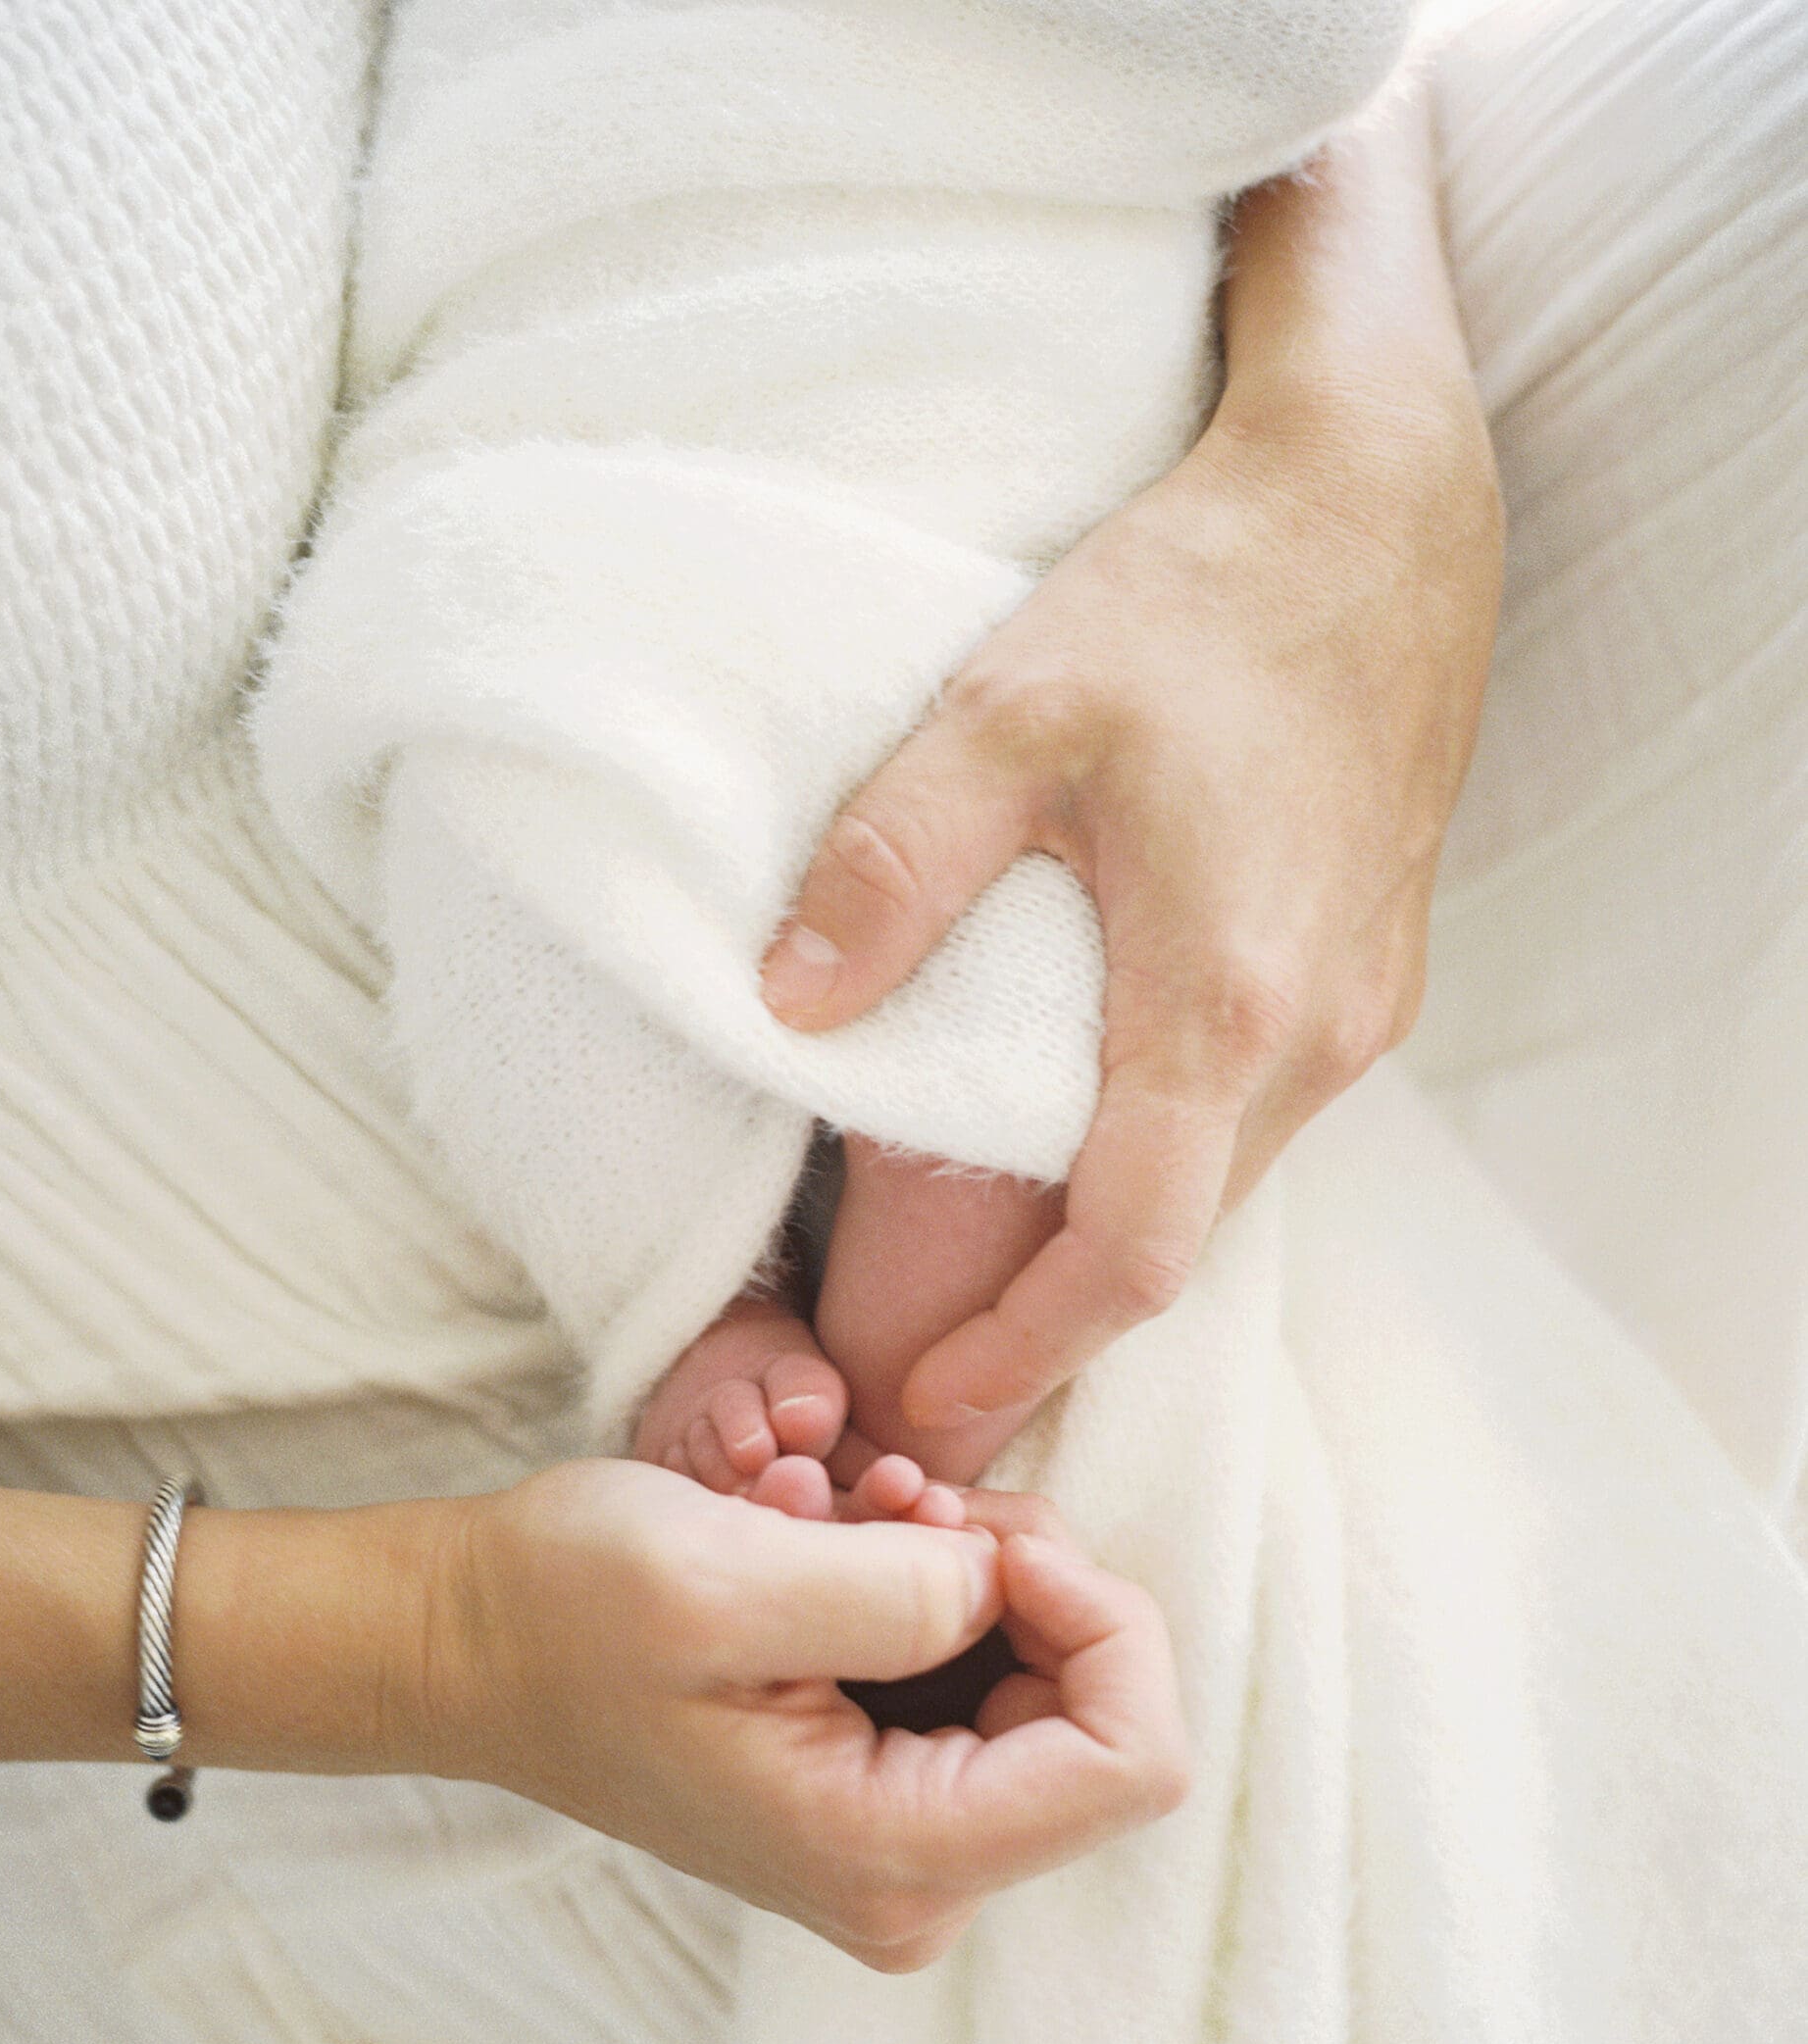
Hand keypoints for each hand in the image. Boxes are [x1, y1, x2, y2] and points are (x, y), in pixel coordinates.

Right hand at [416, 1463, 1187, 1970]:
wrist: (464, 1643)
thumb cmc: (567, 1608)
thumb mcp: (729, 1574)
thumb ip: (904, 1591)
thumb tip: (1013, 1587)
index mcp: (892, 1857)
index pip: (1134, 1758)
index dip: (1099, 1616)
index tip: (980, 1531)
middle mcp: (919, 1883)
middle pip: (1102, 1717)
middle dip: (1027, 1579)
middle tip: (905, 1503)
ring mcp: (906, 1847)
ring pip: (1051, 1689)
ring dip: (975, 1574)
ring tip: (856, 1514)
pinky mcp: (888, 1797)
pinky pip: (987, 1685)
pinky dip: (942, 1594)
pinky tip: (849, 1544)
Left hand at [761, 84, 1502, 1426]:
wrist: (1380, 512)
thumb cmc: (1202, 600)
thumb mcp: (1011, 706)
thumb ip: (890, 866)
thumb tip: (786, 1005)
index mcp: (1224, 1003)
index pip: (1125, 1258)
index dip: (1023, 1356)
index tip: (930, 1410)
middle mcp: (1315, 1042)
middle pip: (1172, 1251)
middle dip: (1050, 1336)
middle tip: (925, 1386)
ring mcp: (1358, 1017)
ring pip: (1217, 1194)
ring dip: (1105, 1261)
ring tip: (988, 1300)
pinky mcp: (1366, 978)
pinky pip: (1252, 1129)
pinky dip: (1160, 1177)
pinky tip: (1085, 1163)